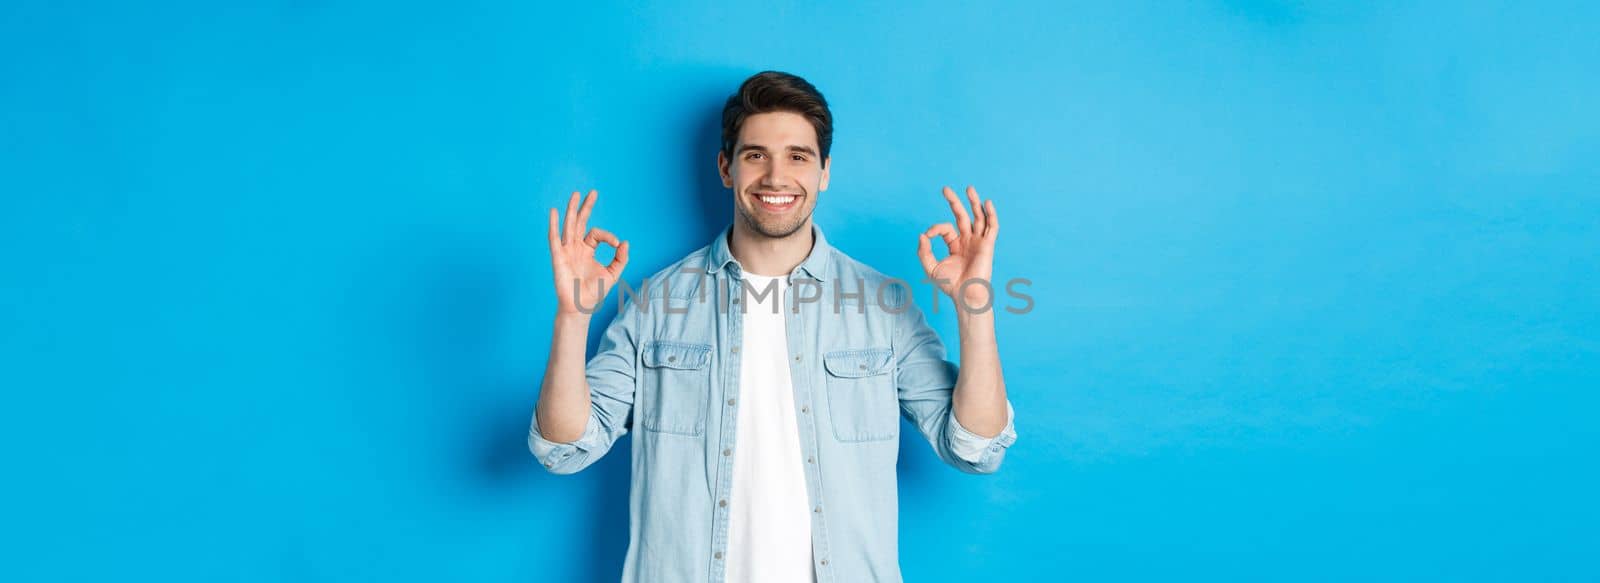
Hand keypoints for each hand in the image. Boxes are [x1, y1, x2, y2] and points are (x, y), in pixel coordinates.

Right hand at [548, 189, 628, 315]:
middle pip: (580, 222)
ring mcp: (565, 251)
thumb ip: (620, 258)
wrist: (581, 308)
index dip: (609, 237)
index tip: (617, 245)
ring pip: (568, 225)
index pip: (596, 234)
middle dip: (586, 207)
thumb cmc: (594, 293)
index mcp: (587, 250)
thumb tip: (625, 242)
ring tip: (576, 194)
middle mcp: (575, 247)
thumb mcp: (613, 273)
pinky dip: (553, 225)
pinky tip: (553, 212)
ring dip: (572, 210)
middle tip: (593, 192)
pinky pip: (554, 238)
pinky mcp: (558, 257)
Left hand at [917, 185, 998, 311]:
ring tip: (969, 188)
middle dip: (954, 202)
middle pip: (962, 216)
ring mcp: (978, 242)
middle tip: (945, 189)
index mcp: (955, 245)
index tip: (928, 235)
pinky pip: (992, 227)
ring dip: (974, 203)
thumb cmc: (949, 285)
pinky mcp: (988, 245)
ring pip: (978, 218)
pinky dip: (991, 215)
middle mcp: (968, 241)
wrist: (964, 295)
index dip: (935, 228)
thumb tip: (922, 234)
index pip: (946, 228)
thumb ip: (924, 251)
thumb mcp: (930, 267)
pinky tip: (987, 203)